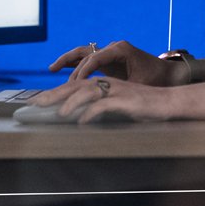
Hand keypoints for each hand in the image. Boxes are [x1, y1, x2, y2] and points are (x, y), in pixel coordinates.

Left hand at [24, 75, 179, 123]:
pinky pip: (105, 104)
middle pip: (75, 86)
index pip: (74, 86)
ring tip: (59, 114)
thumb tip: (79, 118)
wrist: (168, 102)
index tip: (36, 101)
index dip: (54, 92)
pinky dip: (92, 112)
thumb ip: (99, 107)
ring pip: (88, 92)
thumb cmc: (143, 105)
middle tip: (36, 104)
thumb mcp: (117, 105)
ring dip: (72, 102)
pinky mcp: (126, 101)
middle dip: (54, 94)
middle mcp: (108, 84)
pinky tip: (83, 121)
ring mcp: (117, 91)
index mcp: (103, 83)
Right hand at [48, 40, 183, 85]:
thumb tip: (105, 102)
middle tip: (63, 85)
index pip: (95, 58)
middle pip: (86, 54)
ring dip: (68, 60)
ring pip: (84, 53)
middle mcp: (113, 47)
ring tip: (52, 68)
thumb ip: (121, 91)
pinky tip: (61, 69)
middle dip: (73, 69)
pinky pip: (88, 59)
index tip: (74, 84)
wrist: (169, 74)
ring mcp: (110, 51)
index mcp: (121, 50)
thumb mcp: (140, 86)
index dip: (83, 71)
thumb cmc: (156, 80)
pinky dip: (75, 64)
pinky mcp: (109, 59)